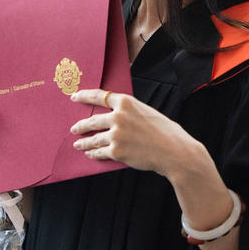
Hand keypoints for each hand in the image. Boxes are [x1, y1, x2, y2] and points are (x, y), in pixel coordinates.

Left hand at [69, 88, 205, 178]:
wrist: (174, 151)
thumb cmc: (164, 131)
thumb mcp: (146, 112)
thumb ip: (129, 112)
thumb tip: (113, 117)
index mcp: (126, 102)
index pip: (99, 96)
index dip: (84, 96)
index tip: (74, 97)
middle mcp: (118, 117)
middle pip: (92, 120)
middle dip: (81, 126)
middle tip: (74, 128)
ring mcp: (116, 135)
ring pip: (93, 138)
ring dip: (84, 142)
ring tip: (78, 144)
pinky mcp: (116, 151)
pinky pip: (99, 152)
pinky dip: (93, 153)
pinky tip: (90, 154)